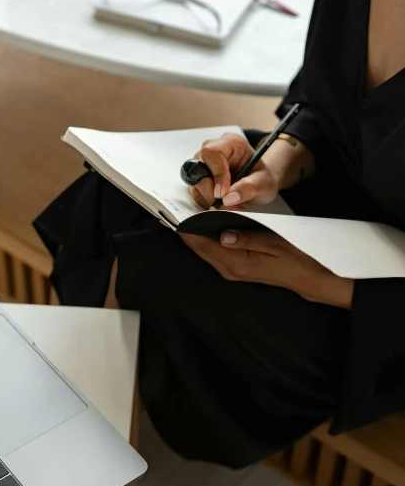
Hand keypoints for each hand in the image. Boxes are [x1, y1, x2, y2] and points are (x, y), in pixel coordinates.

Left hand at [181, 229, 353, 308]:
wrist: (311, 277)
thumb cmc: (297, 258)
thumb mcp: (275, 242)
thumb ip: (246, 238)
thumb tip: (221, 234)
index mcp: (237, 263)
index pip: (202, 245)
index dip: (186, 228)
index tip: (173, 213)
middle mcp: (230, 270)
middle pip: (198, 248)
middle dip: (187, 229)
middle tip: (175, 208)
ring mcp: (233, 271)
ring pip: (204, 250)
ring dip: (195, 234)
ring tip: (186, 213)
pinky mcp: (237, 268)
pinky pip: (214, 252)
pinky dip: (206, 239)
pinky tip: (204, 226)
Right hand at [189, 132, 279, 210]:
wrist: (259, 185)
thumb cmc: (262, 179)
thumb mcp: (264, 183)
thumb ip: (249, 188)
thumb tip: (229, 198)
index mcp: (230, 143)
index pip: (212, 152)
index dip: (216, 173)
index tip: (224, 192)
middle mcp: (213, 150)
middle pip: (198, 169)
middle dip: (211, 191)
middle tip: (226, 204)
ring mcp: (204, 165)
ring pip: (195, 183)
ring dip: (209, 199)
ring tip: (229, 205)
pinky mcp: (200, 179)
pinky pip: (196, 192)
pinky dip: (208, 203)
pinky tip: (223, 205)